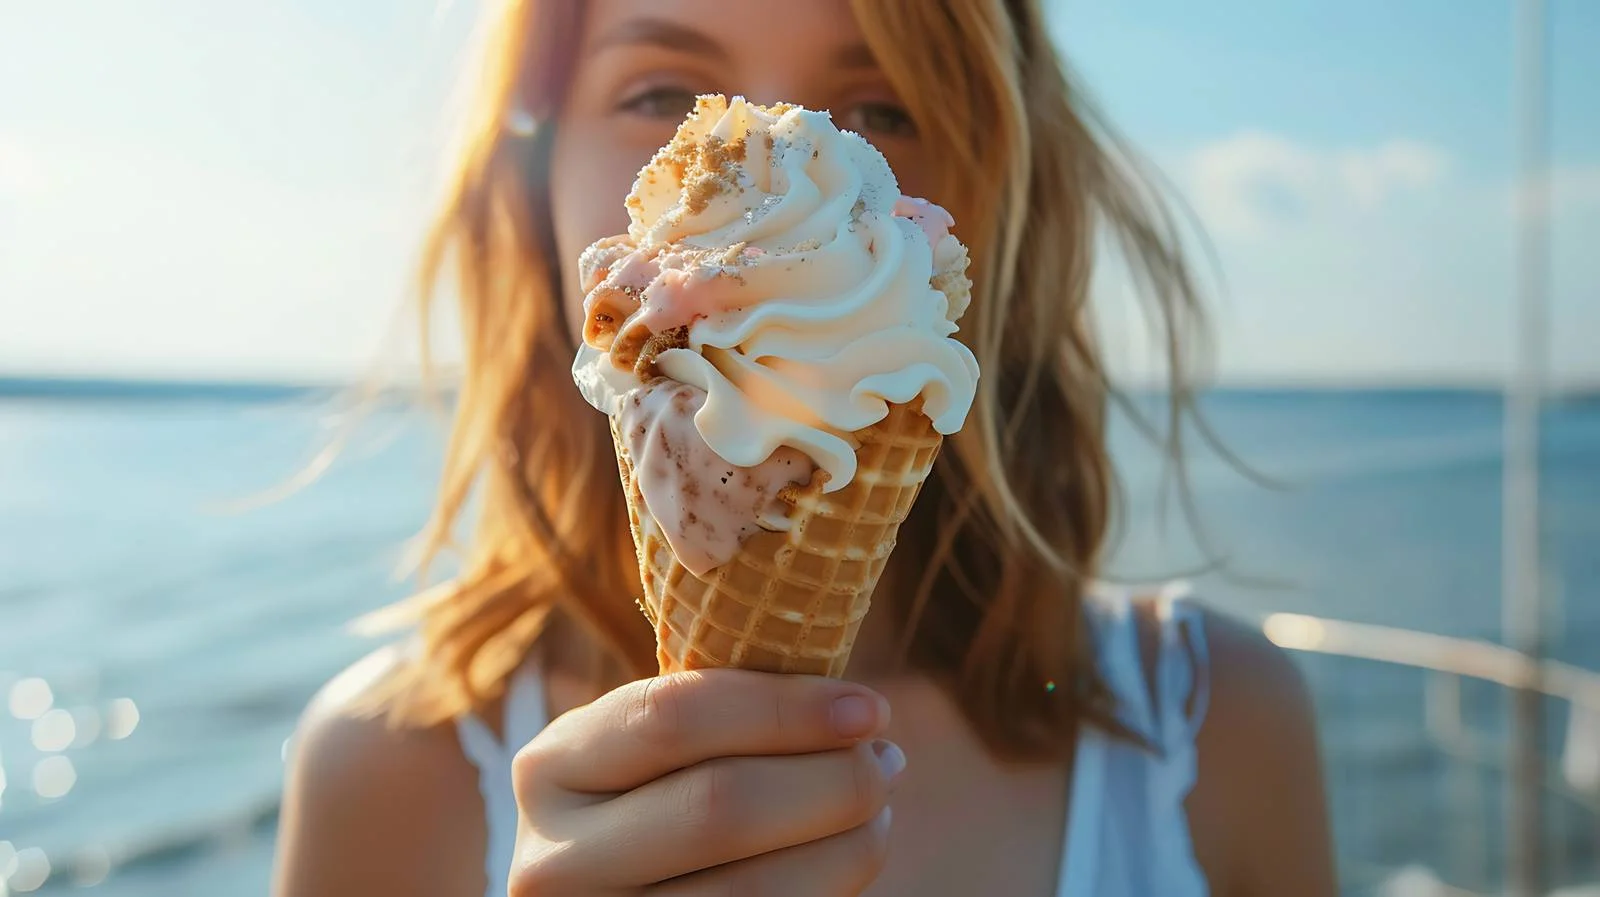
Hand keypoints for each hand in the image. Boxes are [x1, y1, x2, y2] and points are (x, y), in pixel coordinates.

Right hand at [508, 669, 901, 895]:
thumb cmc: (651, 804)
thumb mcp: (647, 756)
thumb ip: (714, 718)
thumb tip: (853, 709)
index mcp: (551, 766)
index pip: (675, 716)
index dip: (785, 708)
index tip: (868, 706)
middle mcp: (555, 859)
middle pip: (720, 806)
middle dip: (830, 778)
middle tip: (886, 759)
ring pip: (754, 890)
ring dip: (847, 843)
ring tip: (881, 808)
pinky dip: (829, 888)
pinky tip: (851, 854)